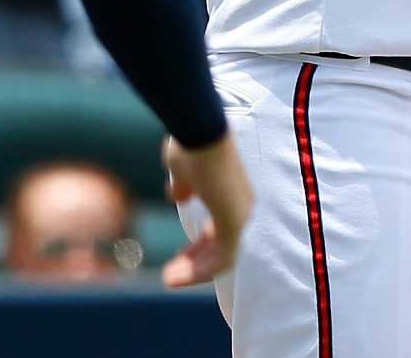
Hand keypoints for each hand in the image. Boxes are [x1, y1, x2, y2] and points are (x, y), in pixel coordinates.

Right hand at [164, 134, 253, 286]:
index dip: (198, 245)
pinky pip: (224, 259)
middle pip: (221, 244)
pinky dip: (200, 272)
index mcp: (230, 193)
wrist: (200, 132)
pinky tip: (177, 277)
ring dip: (195, 270)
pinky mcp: (237, 222)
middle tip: (171, 274)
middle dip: (194, 260)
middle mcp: (241, 205)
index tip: (178, 257)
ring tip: (168, 279)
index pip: (218, 228)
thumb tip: (179, 195)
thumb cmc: (191, 145)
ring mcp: (242, 214)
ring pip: (223, 255)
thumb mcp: (183, 169)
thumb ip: (184, 185)